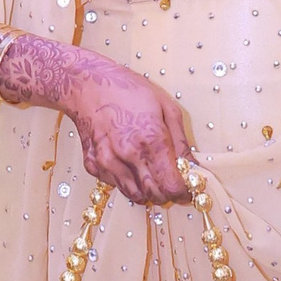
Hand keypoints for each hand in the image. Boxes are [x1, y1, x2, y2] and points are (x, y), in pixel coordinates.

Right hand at [56, 55, 193, 205]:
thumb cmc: (129, 91)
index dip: (183, 192)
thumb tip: (193, 167)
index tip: (187, 190)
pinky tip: (129, 161)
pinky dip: (127, 180)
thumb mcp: (166, 108)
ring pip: (135, 195)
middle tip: (172, 182)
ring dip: (147, 190)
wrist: (87, 85)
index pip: (171, 186)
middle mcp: (128, 155)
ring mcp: (107, 163)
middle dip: (167, 194)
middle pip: (154, 195)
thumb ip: (181, 143)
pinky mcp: (93, 166)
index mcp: (151, 140)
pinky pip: (116, 184)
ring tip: (150, 171)